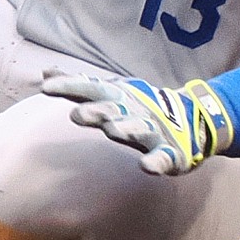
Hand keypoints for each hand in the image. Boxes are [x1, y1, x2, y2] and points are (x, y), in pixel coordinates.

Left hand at [43, 73, 234, 175]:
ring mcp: (153, 131)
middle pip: (112, 109)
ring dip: (125, 129)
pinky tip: (147, 167)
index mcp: (118, 97)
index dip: (69, 86)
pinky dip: (156, 162)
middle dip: (96, 111)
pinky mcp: (170, 152)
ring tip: (112, 129)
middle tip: (76, 113)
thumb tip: (46, 72)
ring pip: (138, 130)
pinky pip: (163, 158)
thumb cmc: (139, 108)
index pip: (90, 89)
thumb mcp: (110, 94)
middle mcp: (133, 111)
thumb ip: (79, 85)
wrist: (193, 118)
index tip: (46, 87)